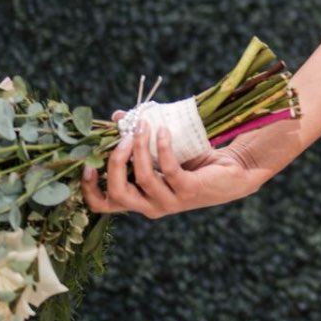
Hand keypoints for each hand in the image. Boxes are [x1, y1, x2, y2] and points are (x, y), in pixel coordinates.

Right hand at [79, 110, 260, 218]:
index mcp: (139, 198)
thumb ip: (137, 136)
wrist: (233, 170)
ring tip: (144, 125)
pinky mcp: (188, 190)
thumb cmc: (193, 161)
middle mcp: (150, 206)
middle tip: (124, 137)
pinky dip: (163, 147)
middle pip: (117, 194)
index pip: (103, 205)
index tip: (87, 165)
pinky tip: (165, 130)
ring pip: (142, 178)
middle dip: (114, 162)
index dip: (89, 189)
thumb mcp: (160, 149)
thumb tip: (118, 115)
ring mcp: (170, 201)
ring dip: (140, 148)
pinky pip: (168, 170)